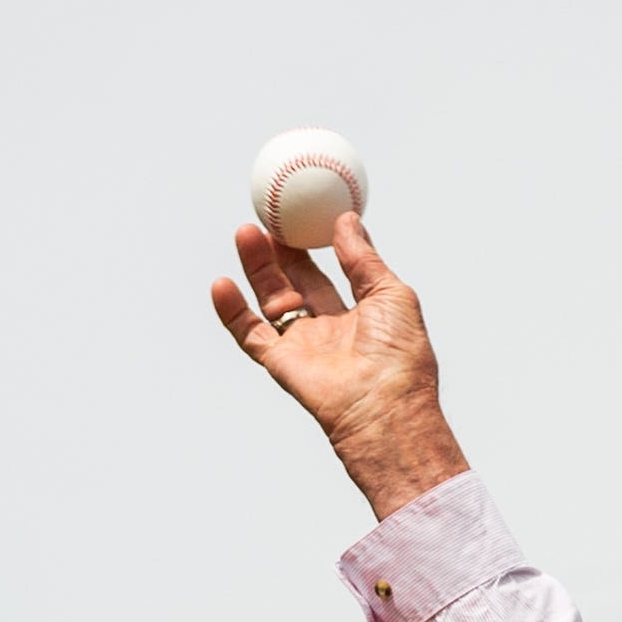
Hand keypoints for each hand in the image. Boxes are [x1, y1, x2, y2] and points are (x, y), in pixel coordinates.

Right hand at [208, 210, 470, 519]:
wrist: (384, 408)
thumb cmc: (400, 356)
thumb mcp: (391, 293)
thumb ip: (363, 257)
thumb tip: (345, 219)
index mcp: (360, 314)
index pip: (331, 272)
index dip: (316, 244)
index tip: (302, 213)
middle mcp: (329, 329)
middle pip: (296, 282)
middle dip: (280, 250)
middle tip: (267, 217)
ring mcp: (303, 346)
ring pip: (270, 300)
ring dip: (257, 268)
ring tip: (245, 233)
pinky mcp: (281, 363)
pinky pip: (249, 334)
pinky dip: (232, 312)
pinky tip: (221, 284)